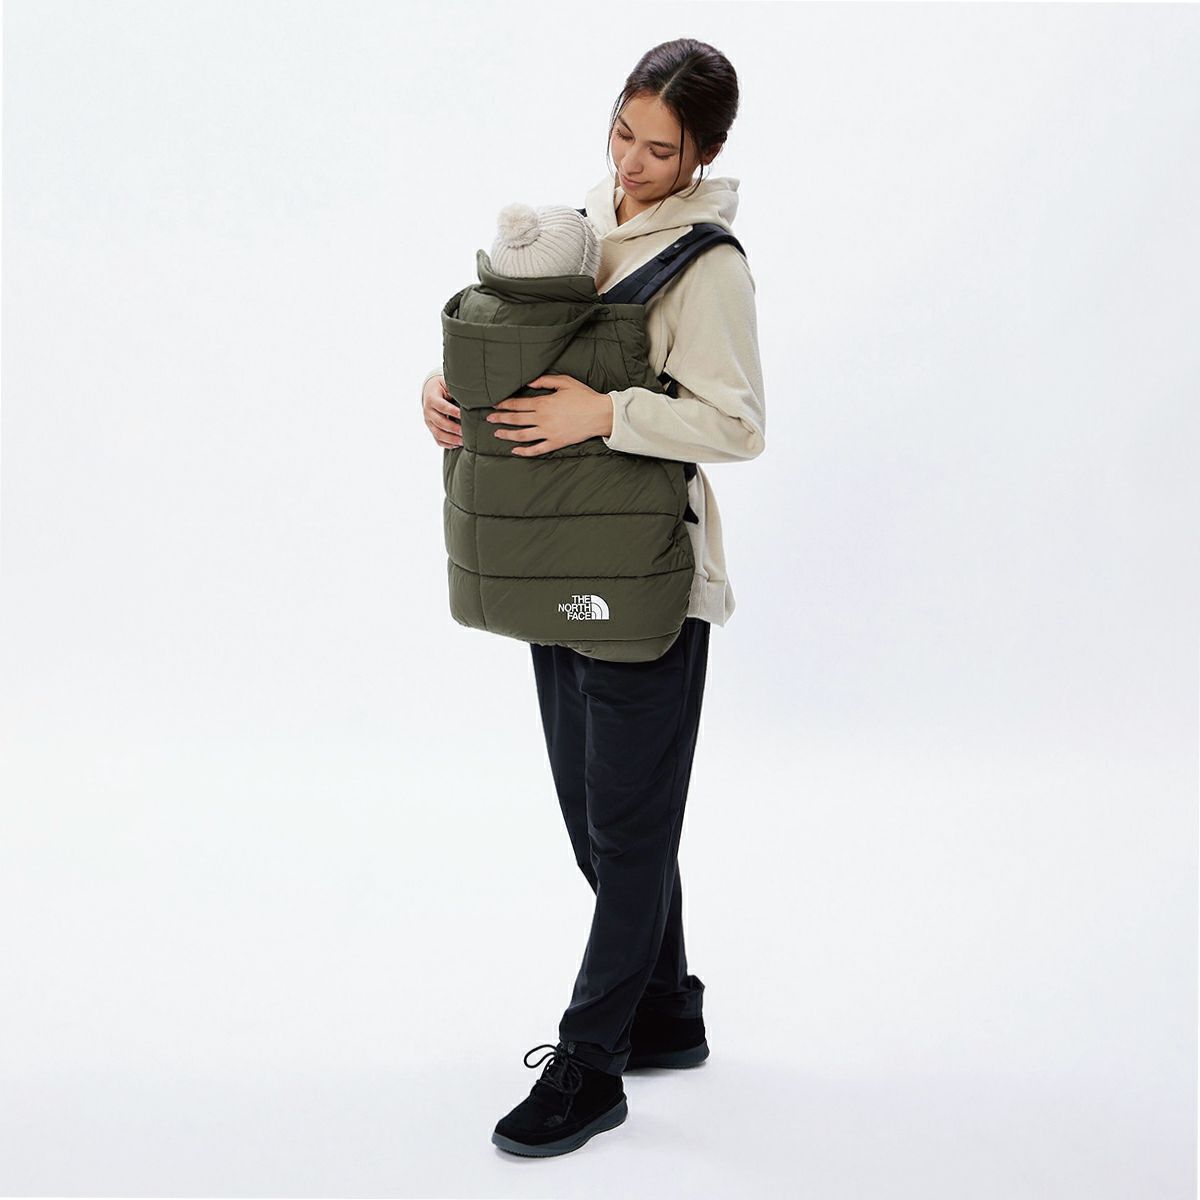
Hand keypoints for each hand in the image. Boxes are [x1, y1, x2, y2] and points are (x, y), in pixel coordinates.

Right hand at [422, 374, 461, 448]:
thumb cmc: (443, 387)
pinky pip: (438, 440)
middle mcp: (428, 411)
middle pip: (440, 422)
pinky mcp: (431, 429)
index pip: (442, 407)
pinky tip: (457, 445)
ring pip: (438, 434)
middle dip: (453, 428)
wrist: (430, 391)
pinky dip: (447, 444)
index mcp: (432, 398)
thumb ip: (456, 390)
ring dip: (451, 439)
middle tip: (465, 432)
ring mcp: (429, 422)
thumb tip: (472, 396)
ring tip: (463, 442)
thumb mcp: (447, 384)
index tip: (463, 416)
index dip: (453, 412)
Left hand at [486, 374, 613, 455]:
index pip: (518, 404)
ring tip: (497, 433)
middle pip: (516, 419)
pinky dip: (524, 451)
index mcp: (543, 403)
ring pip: (522, 435)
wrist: (600, 415)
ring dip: (507, 434)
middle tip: (488, 419)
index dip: (504, 404)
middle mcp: (542, 419)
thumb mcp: (564, 382)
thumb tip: (528, 381)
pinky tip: (514, 451)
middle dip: (500, 418)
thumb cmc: (584, 396)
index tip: (494, 405)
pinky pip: (536, 449)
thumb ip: (544, 381)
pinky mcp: (555, 443)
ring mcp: (548, 433)